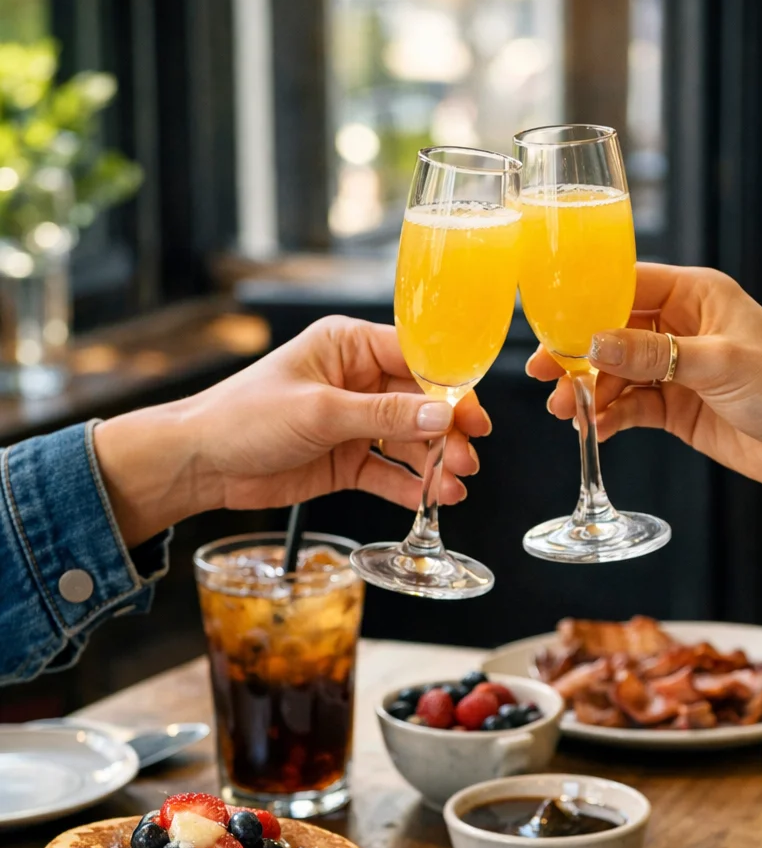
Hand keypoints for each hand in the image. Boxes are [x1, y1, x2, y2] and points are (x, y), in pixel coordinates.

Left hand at [96, 316, 490, 546]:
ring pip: (410, 441)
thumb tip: (442, 414)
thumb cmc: (244, 417)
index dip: (451, 388)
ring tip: (452, 487)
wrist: (201, 463)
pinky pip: (388, 471)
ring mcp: (353, 423)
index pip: (417, 360)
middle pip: (421, 404)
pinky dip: (410, 486)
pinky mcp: (345, 461)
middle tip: (465, 460)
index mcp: (348, 347)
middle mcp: (356, 381)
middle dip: (446, 433)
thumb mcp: (321, 412)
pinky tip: (429, 499)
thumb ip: (385, 414)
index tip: (474, 417)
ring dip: (433, 464)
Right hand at [526, 264, 761, 497]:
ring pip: (617, 373)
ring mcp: (678, 369)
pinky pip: (632, 407)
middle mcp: (683, 327)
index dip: (583, 304)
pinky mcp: (678, 408)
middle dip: (578, 355)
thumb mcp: (719, 364)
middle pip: (612, 332)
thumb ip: (654, 354)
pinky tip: (597, 430)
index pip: (625, 285)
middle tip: (546, 376)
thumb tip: (594, 344)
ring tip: (569, 412)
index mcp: (696, 294)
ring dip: (591, 392)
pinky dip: (612, 417)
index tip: (549, 326)